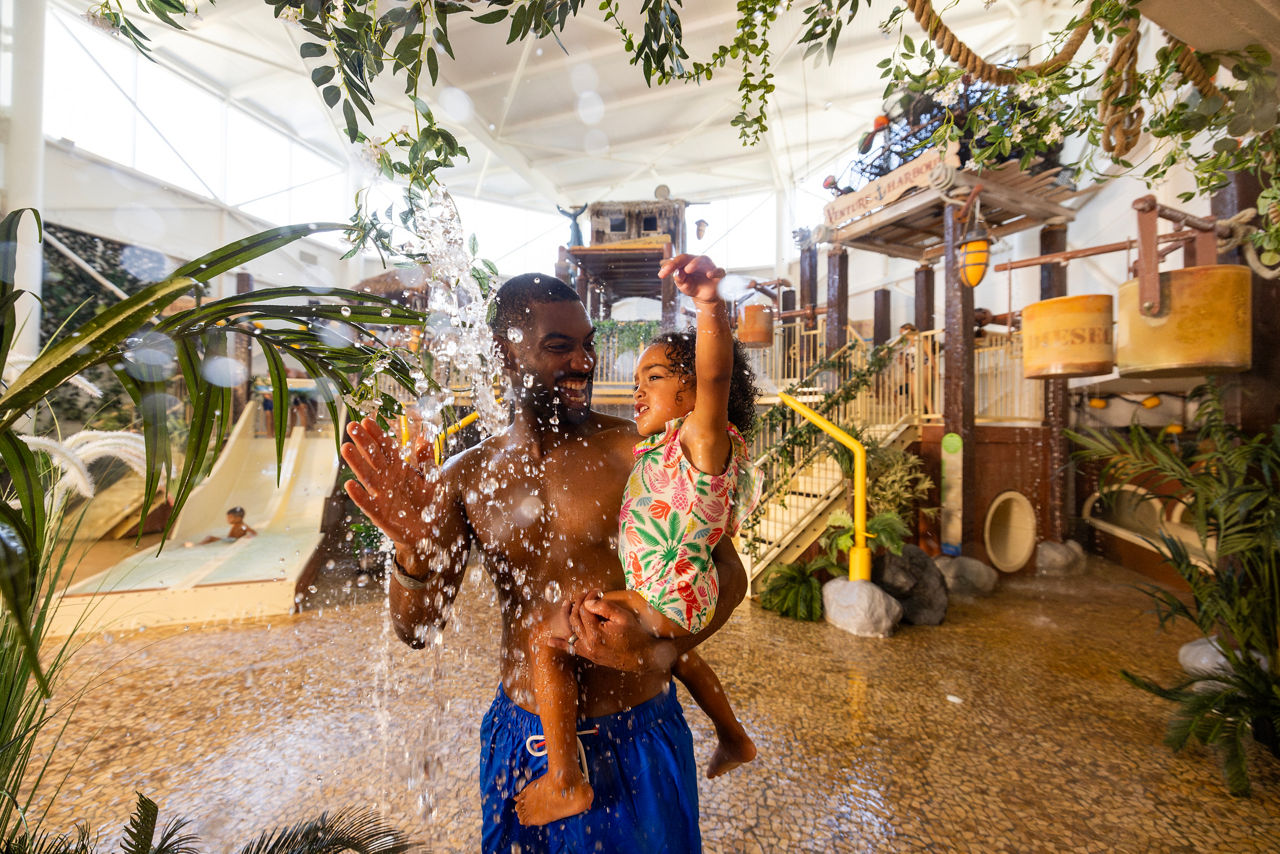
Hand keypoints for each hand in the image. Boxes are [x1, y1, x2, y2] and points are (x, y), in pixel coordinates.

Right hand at [341, 416, 436, 547]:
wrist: (426, 531)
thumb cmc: (426, 503)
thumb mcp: (431, 479)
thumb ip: (427, 459)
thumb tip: (424, 435)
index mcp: (399, 468)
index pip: (386, 447)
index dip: (377, 434)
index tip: (367, 420)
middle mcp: (387, 479)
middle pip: (373, 457)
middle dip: (363, 442)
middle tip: (352, 426)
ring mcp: (381, 495)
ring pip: (367, 476)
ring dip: (357, 463)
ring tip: (346, 448)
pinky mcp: (379, 513)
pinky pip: (368, 503)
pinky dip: (359, 495)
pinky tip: (350, 484)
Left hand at [547, 591, 676, 672]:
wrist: (644, 657)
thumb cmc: (636, 635)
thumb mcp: (624, 617)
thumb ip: (605, 607)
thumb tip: (588, 602)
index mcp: (595, 633)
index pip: (585, 609)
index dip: (589, 597)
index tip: (598, 590)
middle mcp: (588, 644)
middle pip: (575, 618)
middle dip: (579, 603)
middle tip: (587, 594)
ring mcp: (588, 651)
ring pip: (571, 631)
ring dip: (567, 617)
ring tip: (567, 604)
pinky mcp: (590, 656)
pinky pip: (572, 649)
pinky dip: (560, 644)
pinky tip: (550, 641)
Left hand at [659, 254, 724, 304]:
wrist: (705, 296)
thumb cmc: (693, 286)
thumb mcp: (683, 285)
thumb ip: (679, 279)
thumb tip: (677, 273)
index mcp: (686, 263)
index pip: (677, 261)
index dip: (669, 266)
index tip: (661, 274)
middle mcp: (697, 262)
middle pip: (688, 257)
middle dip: (679, 262)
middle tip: (673, 269)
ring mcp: (708, 266)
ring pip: (703, 260)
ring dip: (695, 263)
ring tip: (688, 269)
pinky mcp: (718, 274)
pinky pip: (718, 270)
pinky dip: (714, 271)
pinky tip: (709, 275)